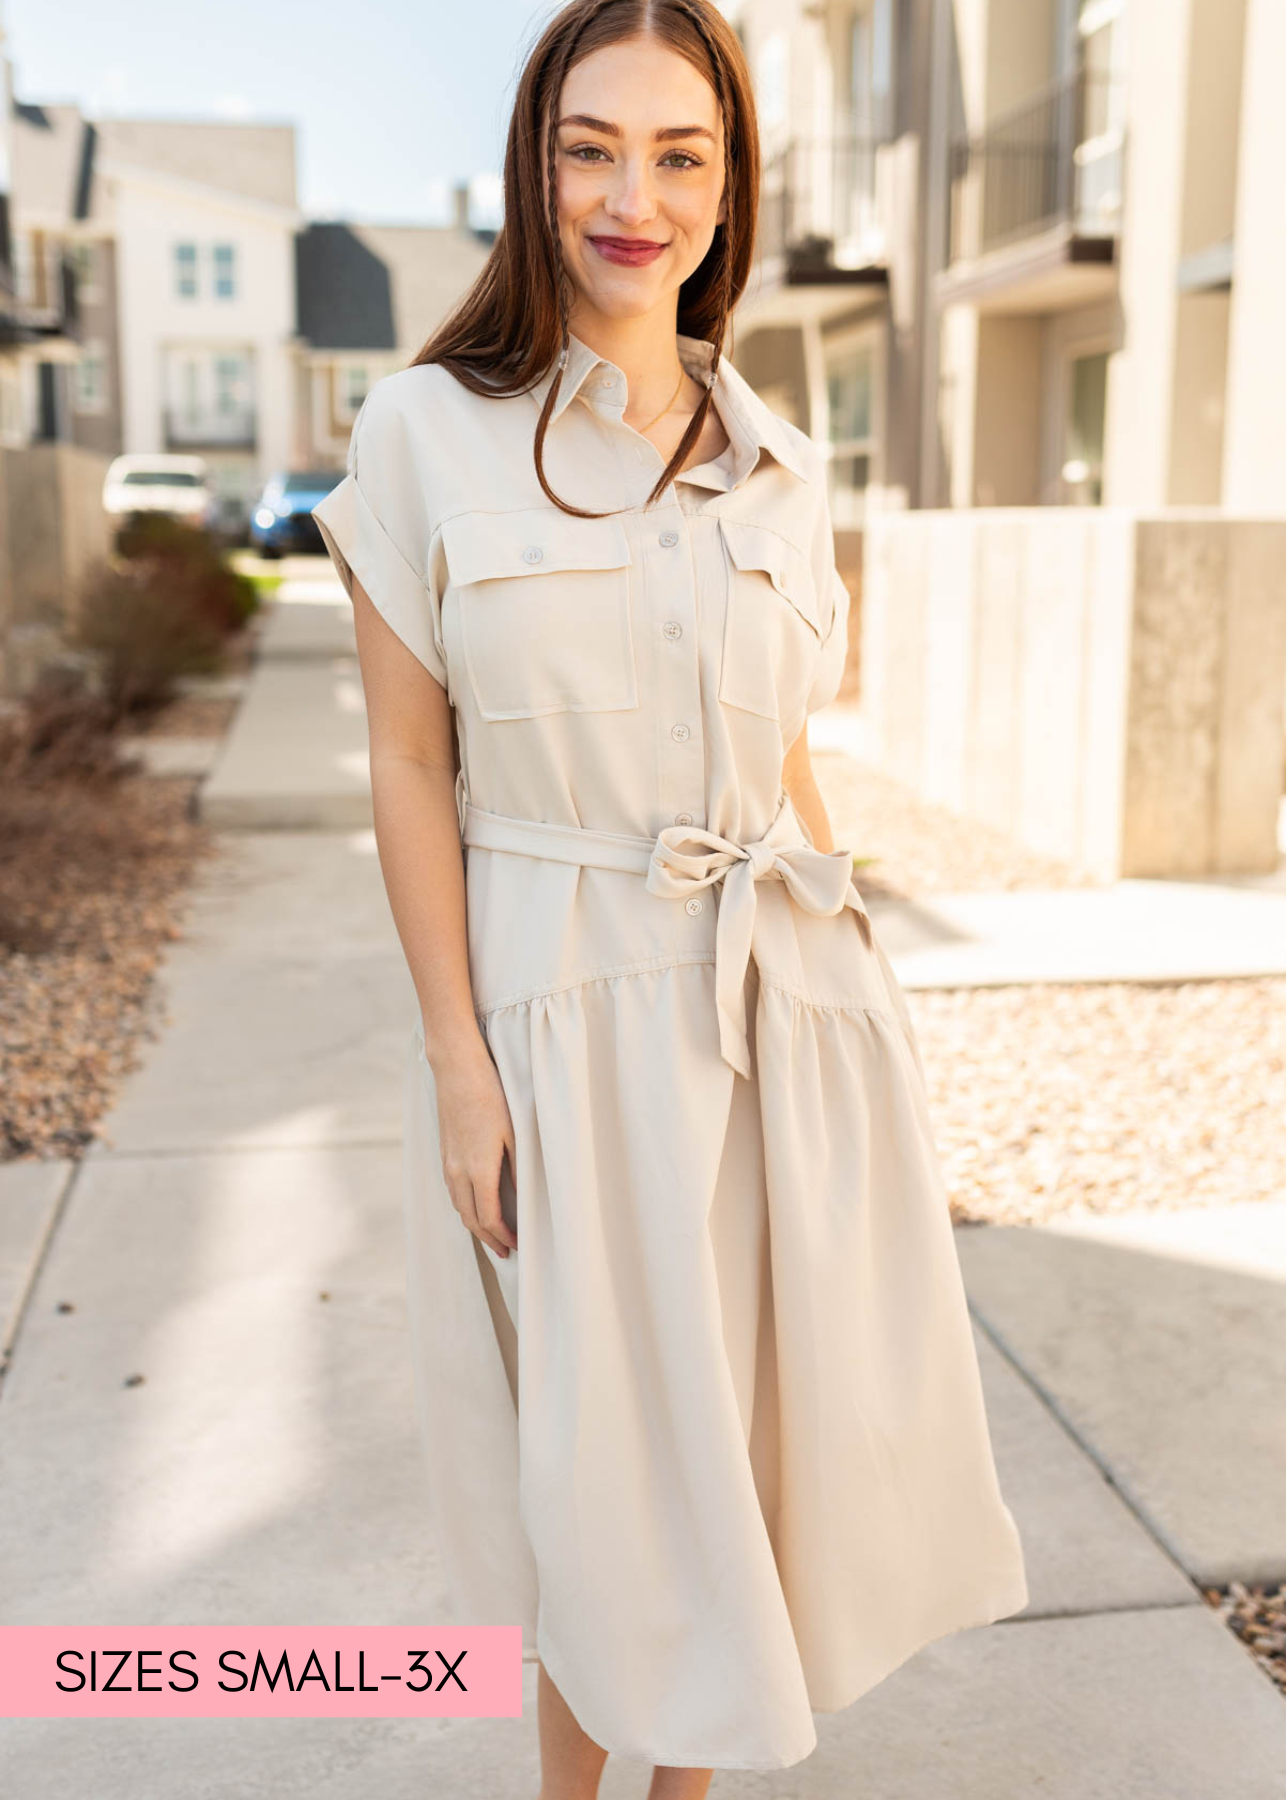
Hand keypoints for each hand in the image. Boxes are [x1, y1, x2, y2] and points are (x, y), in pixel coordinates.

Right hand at [431, 1038, 518, 1258]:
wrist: (456, 1069)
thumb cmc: (490, 1095)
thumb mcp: (513, 1132)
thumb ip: (518, 1167)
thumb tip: (524, 1197)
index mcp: (478, 1169)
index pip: (488, 1217)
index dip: (503, 1236)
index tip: (517, 1246)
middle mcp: (457, 1171)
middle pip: (469, 1218)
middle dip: (487, 1238)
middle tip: (504, 1252)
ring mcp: (447, 1162)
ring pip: (458, 1205)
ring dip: (474, 1224)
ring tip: (491, 1235)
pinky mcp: (444, 1152)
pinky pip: (453, 1190)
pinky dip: (465, 1206)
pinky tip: (475, 1205)